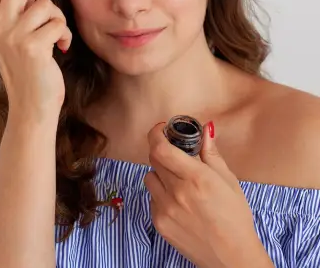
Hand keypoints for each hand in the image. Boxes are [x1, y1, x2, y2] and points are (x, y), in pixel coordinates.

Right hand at [0, 0, 70, 122]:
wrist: (32, 106)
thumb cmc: (28, 71)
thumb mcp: (14, 37)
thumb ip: (19, 11)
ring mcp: (13, 36)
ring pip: (45, 5)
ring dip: (58, 18)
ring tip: (56, 36)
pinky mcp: (33, 46)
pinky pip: (58, 23)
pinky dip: (66, 34)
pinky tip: (61, 48)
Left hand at [144, 122, 272, 267]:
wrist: (231, 258)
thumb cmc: (235, 218)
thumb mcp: (228, 181)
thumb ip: (211, 153)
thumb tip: (206, 130)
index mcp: (196, 178)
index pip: (161, 148)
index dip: (156, 134)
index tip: (161, 129)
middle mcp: (177, 192)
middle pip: (154, 159)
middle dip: (162, 151)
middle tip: (173, 152)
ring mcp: (165, 209)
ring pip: (150, 177)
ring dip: (160, 172)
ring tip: (177, 179)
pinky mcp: (159, 224)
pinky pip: (151, 198)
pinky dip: (160, 193)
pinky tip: (177, 199)